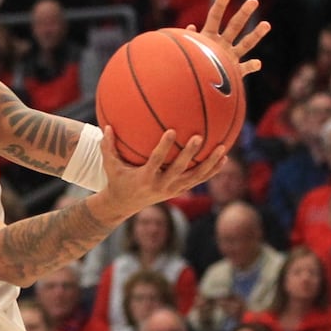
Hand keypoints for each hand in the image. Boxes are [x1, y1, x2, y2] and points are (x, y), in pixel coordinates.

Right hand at [103, 132, 224, 215]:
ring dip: (210, 164)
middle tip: (199, 137)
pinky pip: (199, 179)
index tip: (172, 131)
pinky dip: (212, 170)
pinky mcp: (180, 190)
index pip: (156, 161)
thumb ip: (107, 146)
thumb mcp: (110, 165)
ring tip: (223, 149)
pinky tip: (224, 158)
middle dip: (189, 154)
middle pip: (179, 169)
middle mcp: (162, 185)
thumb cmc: (117, 180)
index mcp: (146, 178)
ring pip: (195, 177)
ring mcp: (173, 189)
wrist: (124, 205)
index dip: (164, 147)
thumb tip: (105, 126)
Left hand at [187, 0, 270, 79]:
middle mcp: (222, 44)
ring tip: (267, 24)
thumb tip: (191, 27)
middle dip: (244, 13)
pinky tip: (257, 63)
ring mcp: (230, 57)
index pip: (215, 17)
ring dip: (256, 34)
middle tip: (254, 1)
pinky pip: (245, 69)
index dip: (220, 5)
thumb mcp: (184, 48)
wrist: (194, 84)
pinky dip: (251, 66)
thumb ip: (188, 38)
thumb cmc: (185, 64)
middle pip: (235, 26)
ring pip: (246, 44)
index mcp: (208, 36)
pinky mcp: (235, 72)